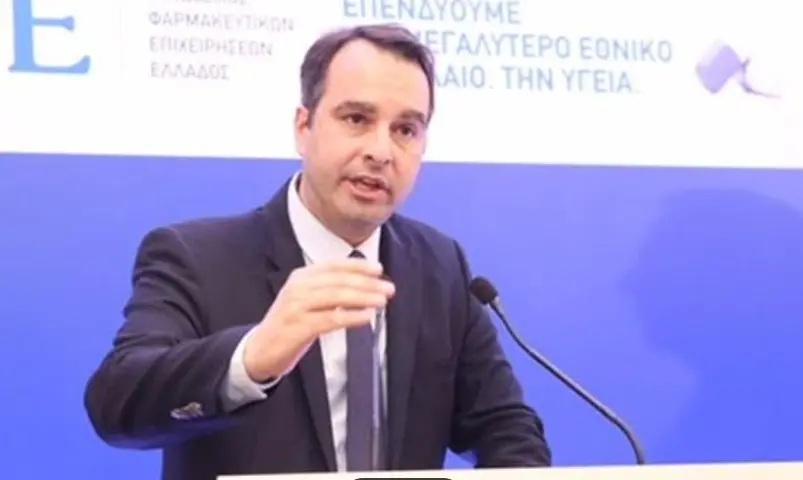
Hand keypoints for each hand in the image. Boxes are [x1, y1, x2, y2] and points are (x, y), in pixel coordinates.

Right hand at [242, 258, 394, 381]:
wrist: (259, 349)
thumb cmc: (290, 325)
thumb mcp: (306, 300)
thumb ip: (329, 290)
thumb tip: (365, 286)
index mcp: (301, 277)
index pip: (333, 265)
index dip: (358, 266)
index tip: (379, 269)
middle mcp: (298, 288)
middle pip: (338, 280)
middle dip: (367, 283)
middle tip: (389, 288)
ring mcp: (296, 307)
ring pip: (336, 296)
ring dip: (362, 297)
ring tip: (382, 301)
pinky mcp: (298, 327)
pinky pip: (330, 319)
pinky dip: (351, 317)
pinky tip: (367, 317)